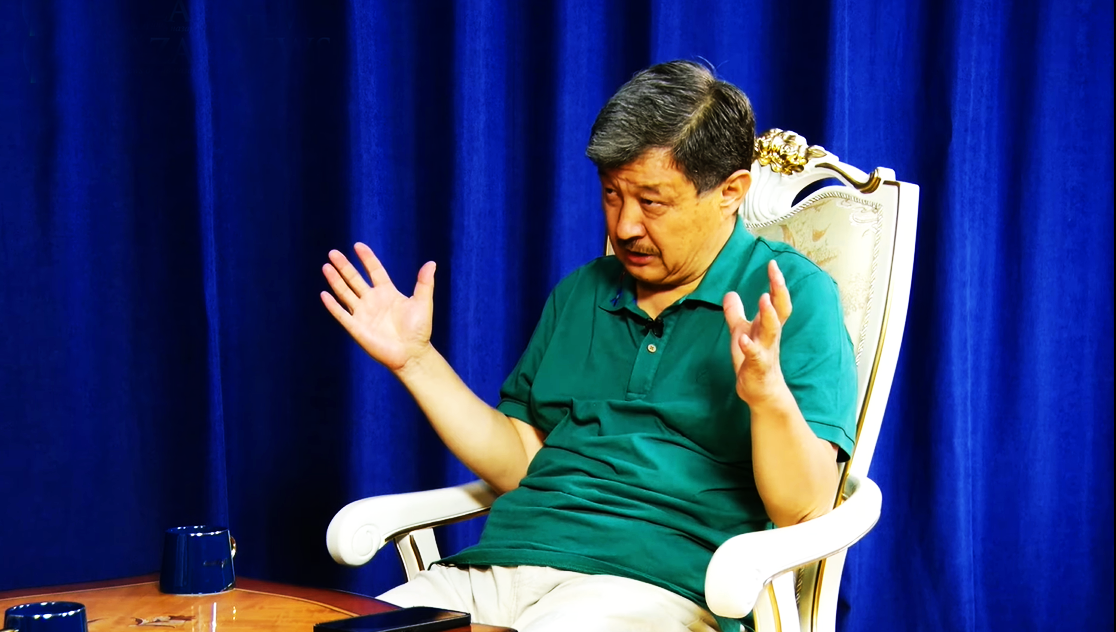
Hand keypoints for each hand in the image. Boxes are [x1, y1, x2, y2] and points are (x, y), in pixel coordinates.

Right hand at [320, 243, 435, 372]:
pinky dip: (332, 305)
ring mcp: (363, 313)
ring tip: (326, 266)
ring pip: (345, 293)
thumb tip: (431, 263)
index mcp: (387, 292)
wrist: (412, 353)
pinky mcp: (356, 328)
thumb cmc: (419, 330)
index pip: (374, 271)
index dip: (366, 258)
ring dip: (335, 280)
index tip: (358, 245)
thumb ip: (424, 283)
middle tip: (333, 253)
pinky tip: (324, 294)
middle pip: (355, 279)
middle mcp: (373, 301)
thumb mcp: (422, 303)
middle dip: (344, 266)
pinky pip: (342, 314)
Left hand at [723, 260, 793, 406]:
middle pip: (780, 310)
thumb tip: (729, 293)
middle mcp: (770, 335)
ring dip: (769, 315)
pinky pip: (755, 356)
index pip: (776, 300)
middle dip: (779, 292)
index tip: (773, 264)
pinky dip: (750, 347)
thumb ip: (735, 314)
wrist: (761, 391)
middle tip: (776, 274)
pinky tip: (742, 339)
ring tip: (764, 299)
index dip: (776, 282)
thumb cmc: (753, 360)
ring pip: (772, 331)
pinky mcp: (757, 367)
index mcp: (768, 326)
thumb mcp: (741, 332)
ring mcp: (766, 350)